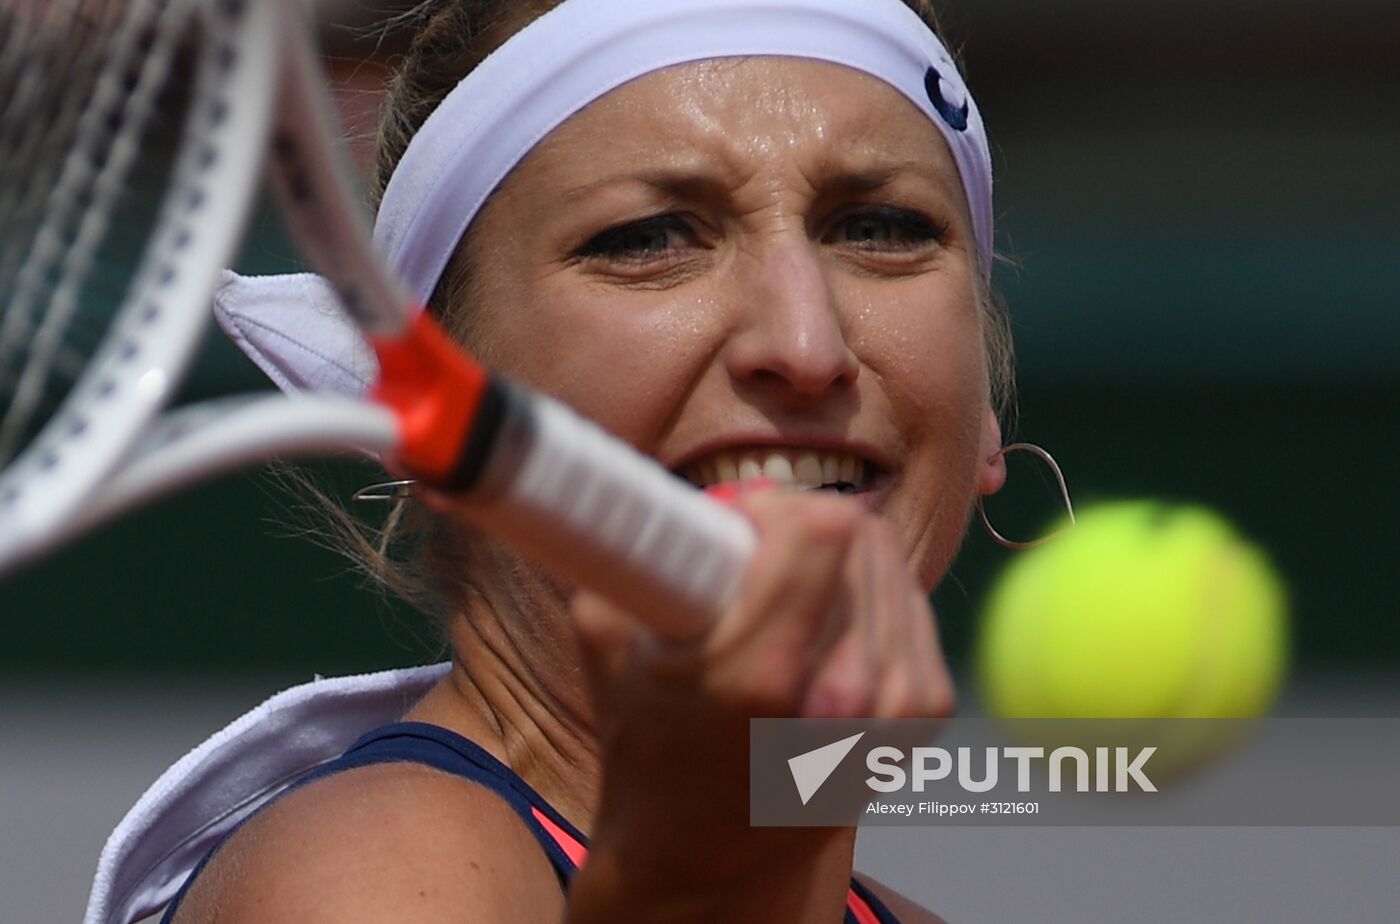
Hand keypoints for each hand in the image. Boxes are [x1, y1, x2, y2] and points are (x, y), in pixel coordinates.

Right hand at [567, 486, 953, 920]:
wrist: (707, 857)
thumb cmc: (649, 746)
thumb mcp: (609, 643)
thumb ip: (633, 552)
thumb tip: (665, 486)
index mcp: (759, 676)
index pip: (824, 529)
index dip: (774, 506)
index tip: (737, 525)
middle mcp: (841, 697)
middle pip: (863, 537)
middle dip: (803, 525)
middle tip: (756, 557)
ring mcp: (893, 710)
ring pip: (890, 565)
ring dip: (838, 559)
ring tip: (786, 599)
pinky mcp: (924, 714)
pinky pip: (911, 603)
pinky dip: (871, 597)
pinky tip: (826, 629)